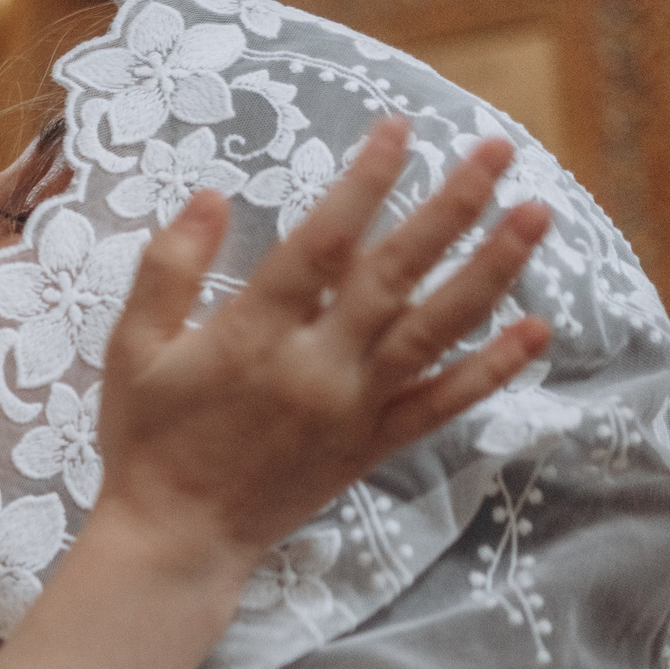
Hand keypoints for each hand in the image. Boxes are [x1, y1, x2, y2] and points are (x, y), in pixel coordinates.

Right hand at [93, 118, 548, 576]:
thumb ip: (168, 270)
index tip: (398, 129)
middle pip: (396, 273)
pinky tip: (537, 331)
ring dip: (491, 270)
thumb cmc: (146, 440)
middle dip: (451, 206)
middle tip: (496, 149)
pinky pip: (443, 404)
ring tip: (536, 216)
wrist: (178, 539)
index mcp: (254, 333)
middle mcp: (316, 366)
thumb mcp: (132, 349)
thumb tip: (208, 196)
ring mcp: (353, 408)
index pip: (321, 242)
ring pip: (435, 329)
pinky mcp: (372, 447)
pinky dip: (493, 369)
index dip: (364, 181)